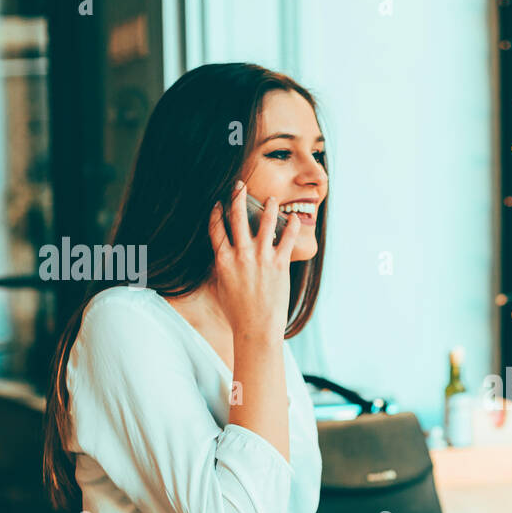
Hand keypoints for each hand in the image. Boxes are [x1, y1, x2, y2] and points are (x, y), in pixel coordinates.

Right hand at [207, 180, 304, 342]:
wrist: (256, 328)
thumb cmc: (237, 313)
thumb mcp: (222, 288)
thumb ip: (221, 270)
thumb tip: (219, 261)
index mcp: (223, 260)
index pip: (215, 229)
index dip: (216, 213)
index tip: (218, 203)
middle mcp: (240, 255)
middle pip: (236, 218)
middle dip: (237, 197)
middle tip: (239, 184)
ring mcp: (260, 258)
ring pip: (264, 224)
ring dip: (268, 207)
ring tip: (273, 198)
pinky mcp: (279, 264)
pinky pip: (287, 239)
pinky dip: (292, 227)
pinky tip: (295, 219)